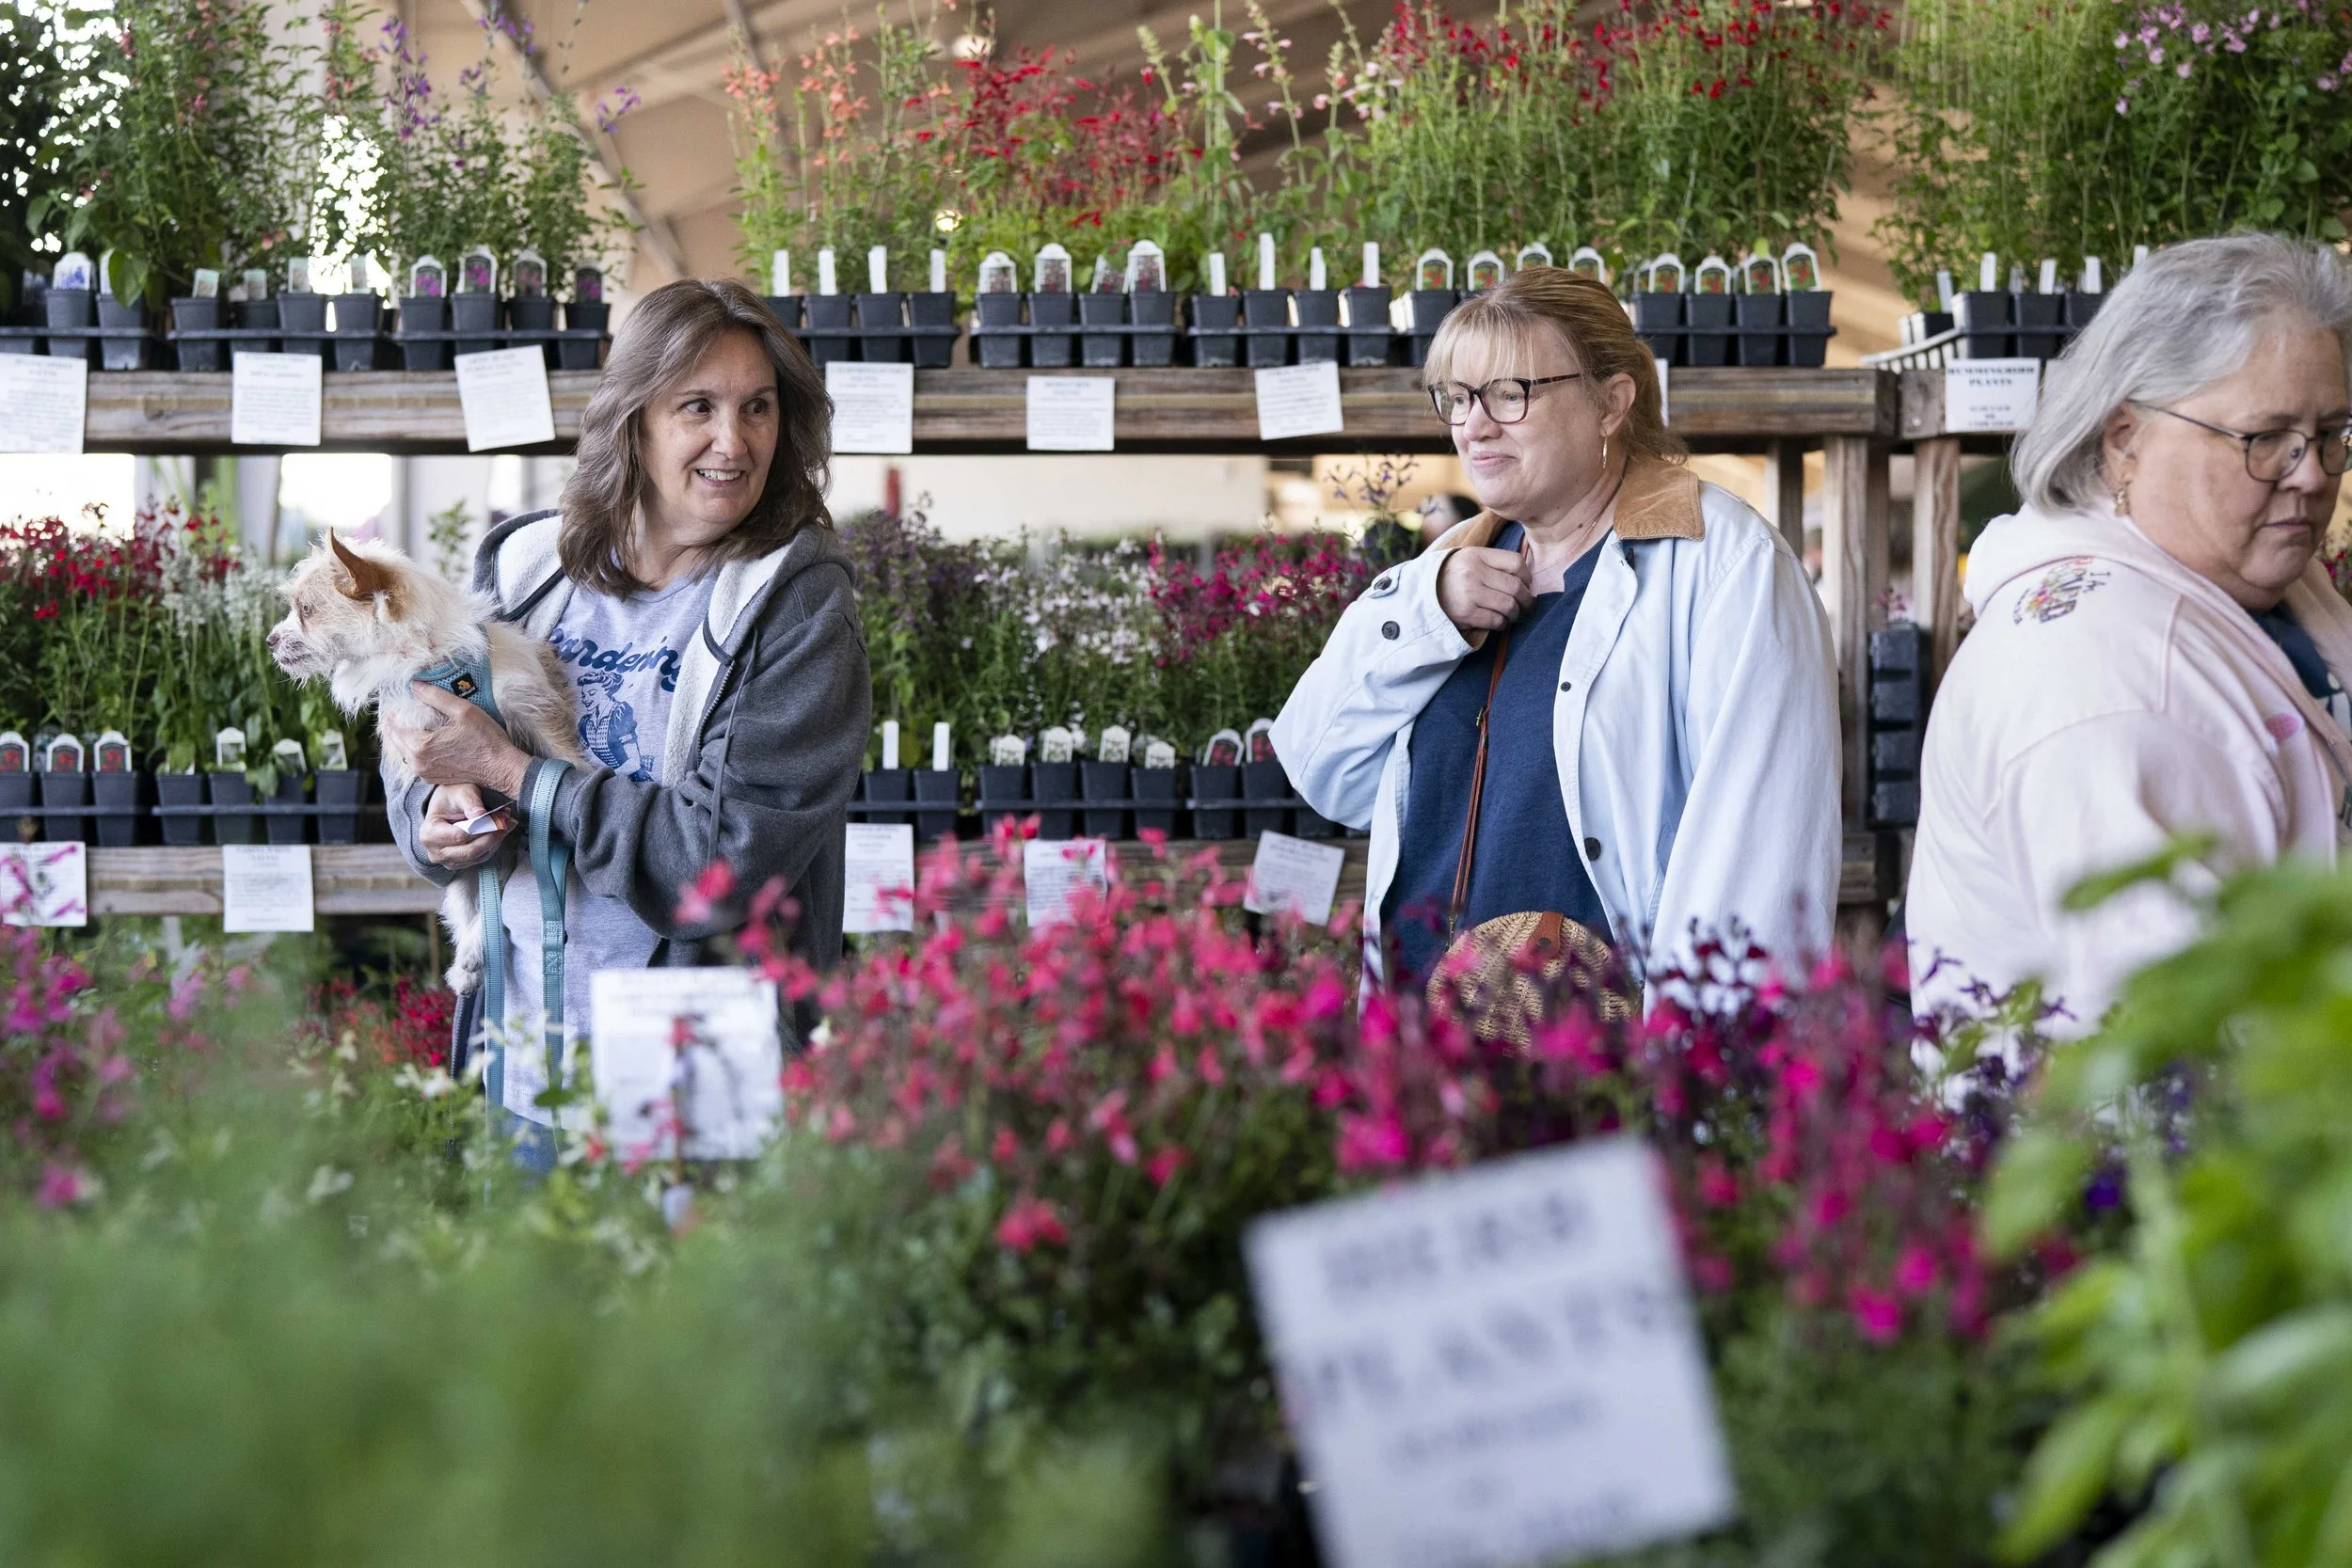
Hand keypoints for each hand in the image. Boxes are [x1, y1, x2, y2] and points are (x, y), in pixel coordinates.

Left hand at [391, 682, 531, 797]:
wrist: (501, 767)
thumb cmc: (485, 739)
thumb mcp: (463, 710)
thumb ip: (435, 697)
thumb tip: (415, 685)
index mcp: (421, 745)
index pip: (394, 728)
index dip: (392, 715)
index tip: (394, 706)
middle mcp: (418, 763)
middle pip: (396, 741)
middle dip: (395, 727)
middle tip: (398, 713)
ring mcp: (425, 773)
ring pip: (405, 753)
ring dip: (404, 739)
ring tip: (409, 726)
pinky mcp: (434, 778)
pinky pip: (416, 762)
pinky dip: (415, 750)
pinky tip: (424, 741)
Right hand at [418, 783, 511, 869]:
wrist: (446, 805)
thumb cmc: (452, 796)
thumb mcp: (461, 792)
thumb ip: (470, 802)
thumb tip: (480, 814)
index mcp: (429, 833)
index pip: (461, 836)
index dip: (483, 828)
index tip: (501, 817)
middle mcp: (435, 852)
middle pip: (470, 851)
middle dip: (493, 837)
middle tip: (510, 822)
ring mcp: (446, 860)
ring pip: (478, 856)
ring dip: (495, 841)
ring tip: (508, 824)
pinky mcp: (458, 863)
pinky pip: (479, 858)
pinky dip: (491, 846)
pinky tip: (499, 832)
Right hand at [1436, 546, 1532, 633]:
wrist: (1421, 594)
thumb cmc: (1452, 577)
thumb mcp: (1468, 559)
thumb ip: (1493, 562)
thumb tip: (1526, 578)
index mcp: (1476, 555)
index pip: (1515, 562)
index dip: (1527, 576)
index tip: (1526, 584)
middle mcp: (1473, 572)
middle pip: (1515, 587)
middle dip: (1526, 599)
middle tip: (1527, 605)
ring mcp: (1469, 594)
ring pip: (1509, 606)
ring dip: (1515, 613)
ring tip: (1513, 614)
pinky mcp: (1466, 613)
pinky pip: (1496, 620)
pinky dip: (1503, 623)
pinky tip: (1499, 622)